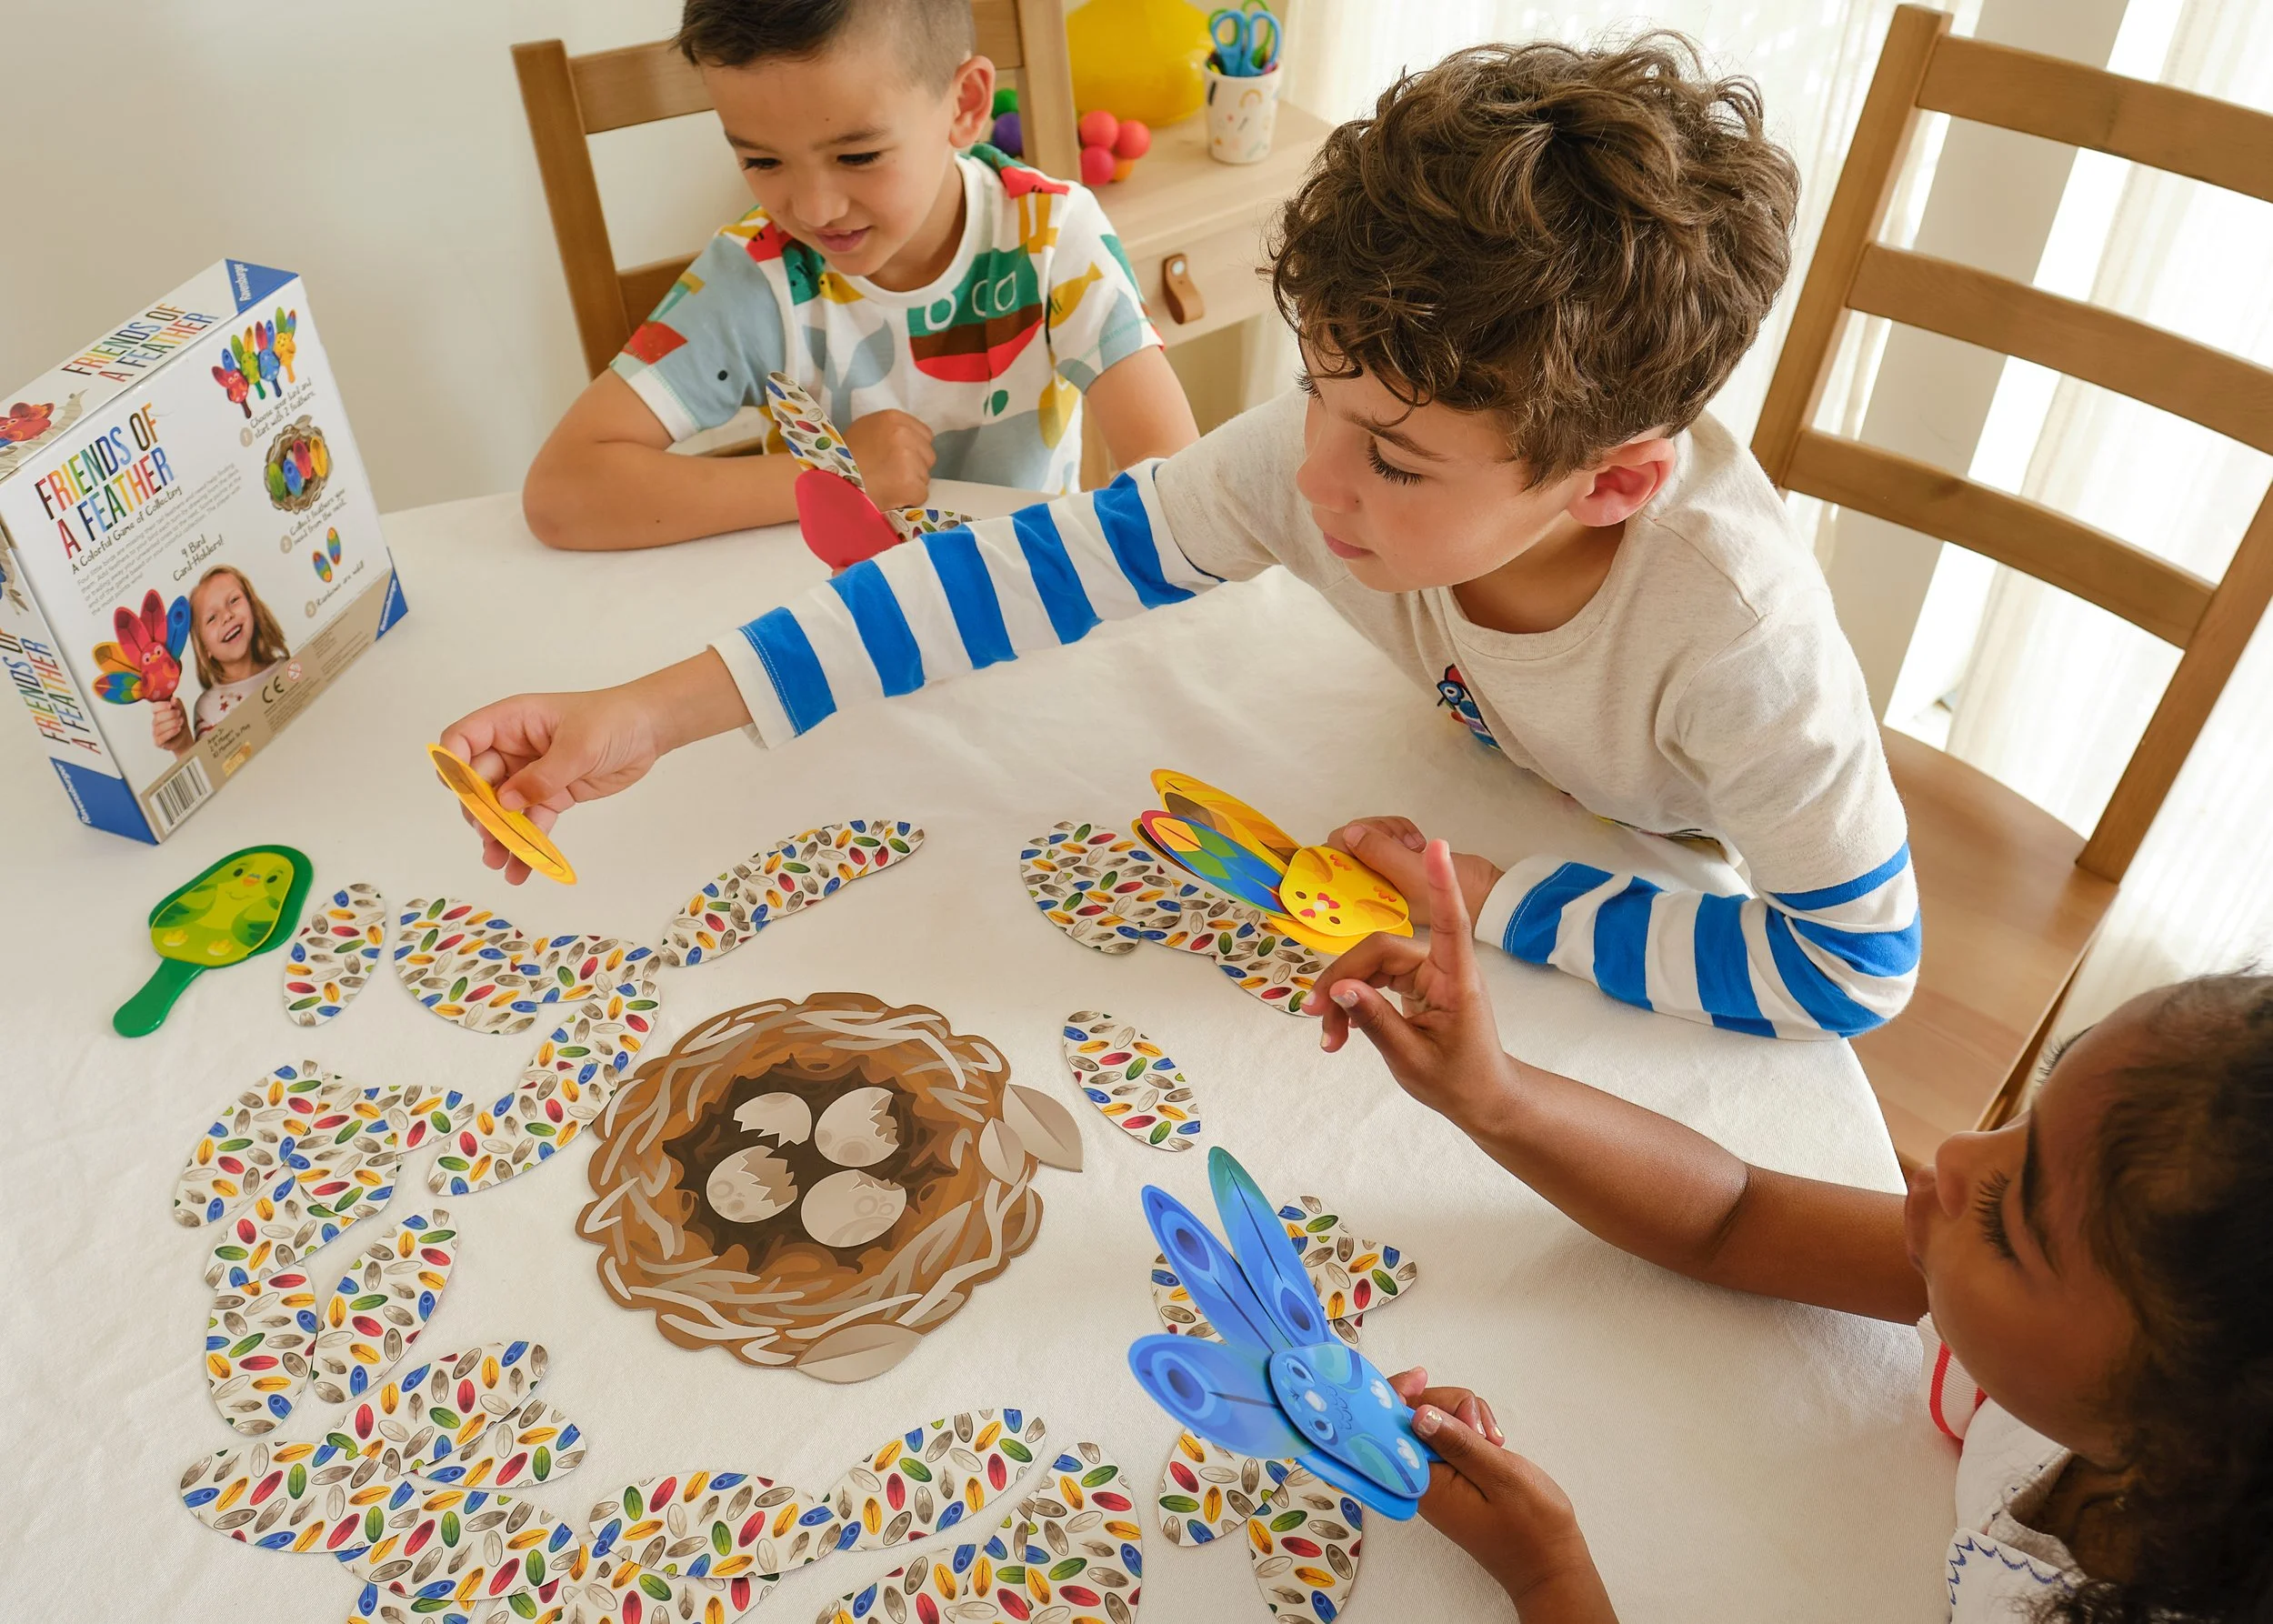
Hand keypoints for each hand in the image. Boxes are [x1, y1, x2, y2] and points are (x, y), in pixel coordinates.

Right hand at [151, 697, 185, 749]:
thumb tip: (173, 699)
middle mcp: (155, 723)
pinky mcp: (158, 742)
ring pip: (160, 727)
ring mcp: (156, 733)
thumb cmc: (179, 723)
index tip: (170, 705)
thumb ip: (177, 704)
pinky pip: (162, 737)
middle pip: (158, 717)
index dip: (161, 706)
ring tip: (181, 722)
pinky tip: (178, 729)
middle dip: (170, 714)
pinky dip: (171, 732)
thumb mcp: (181, 711)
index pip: (154, 708)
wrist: (184, 738)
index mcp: (158, 713)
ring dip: (172, 723)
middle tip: (179, 714)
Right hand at [438, 685, 669, 884]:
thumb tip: (505, 803)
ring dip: (497, 835)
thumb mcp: (578, 746)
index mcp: (511, 722)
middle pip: (478, 780)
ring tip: (497, 861)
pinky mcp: (551, 795)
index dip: (453, 763)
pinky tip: (520, 869)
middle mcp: (514, 748)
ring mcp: (531, 774)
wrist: (648, 731)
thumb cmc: (612, 721)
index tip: (460, 792)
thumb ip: (542, 776)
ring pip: (502, 808)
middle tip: (489, 835)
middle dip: (478, 810)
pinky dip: (526, 845)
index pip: (464, 738)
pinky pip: (530, 822)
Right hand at [844, 409, 935, 509]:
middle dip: (915, 467)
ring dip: (911, 484)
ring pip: (925, 476)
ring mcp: (908, 458)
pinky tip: (890, 496)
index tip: (898, 460)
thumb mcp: (865, 430)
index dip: (914, 450)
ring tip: (887, 485)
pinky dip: (909, 500)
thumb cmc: (845, 459)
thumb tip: (912, 441)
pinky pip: (921, 494)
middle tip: (891, 475)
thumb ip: (891, 431)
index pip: (925, 435)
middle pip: (928, 455)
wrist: (831, 483)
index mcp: (893, 418)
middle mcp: (903, 434)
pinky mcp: (910, 483)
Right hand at [1317, 839, 1521, 1134]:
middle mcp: (1442, 967)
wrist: (1482, 1099)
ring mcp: (1428, 974)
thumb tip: (1340, 988)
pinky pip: (1374, 981)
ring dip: (1343, 996)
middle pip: (1381, 950)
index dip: (1440, 883)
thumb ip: (1375, 1020)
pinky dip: (1353, 1004)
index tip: (1436, 846)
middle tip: (1316, 1015)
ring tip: (1328, 1037)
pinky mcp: (1415, 984)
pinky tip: (1338, 1034)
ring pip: (1371, 966)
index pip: (1450, 922)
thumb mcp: (1411, 1058)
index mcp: (1457, 980)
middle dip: (1343, 978)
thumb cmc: (1459, 1081)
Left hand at [1331, 816, 1502, 927]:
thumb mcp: (1413, 873)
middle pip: (1344, 846)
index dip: (1342, 847)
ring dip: (1386, 830)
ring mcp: (1380, 876)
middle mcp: (1367, 890)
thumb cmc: (1456, 893)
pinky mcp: (1395, 862)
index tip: (1366, 839)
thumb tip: (1349, 833)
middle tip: (1400, 842)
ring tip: (1413, 844)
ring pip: (1364, 837)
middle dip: (1371, 834)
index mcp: (1365, 903)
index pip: (1331, 868)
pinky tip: (1416, 843)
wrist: (1491, 893)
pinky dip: (1396, 832)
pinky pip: (1382, 836)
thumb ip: (1379, 854)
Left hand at [1391, 1369, 1615, 1619]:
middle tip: (1482, 1428)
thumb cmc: (1530, 1526)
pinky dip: (1471, 1428)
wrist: (1550, 1561)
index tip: (1422, 1375)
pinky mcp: (1452, 1474)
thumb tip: (1416, 1413)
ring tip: (1494, 1441)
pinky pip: (1450, 1434)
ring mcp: (1436, 1475)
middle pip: (1412, 1414)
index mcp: (1423, 1482)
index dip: (1395, 1394)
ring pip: (1435, 1418)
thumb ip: (1458, 1443)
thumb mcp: (1498, 1476)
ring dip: (1465, 1416)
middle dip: (1447, 1405)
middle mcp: (1421, 1478)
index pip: (1384, 1428)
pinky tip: (1493, 1442)